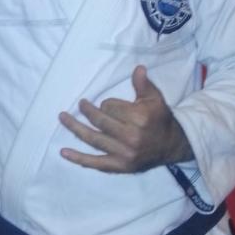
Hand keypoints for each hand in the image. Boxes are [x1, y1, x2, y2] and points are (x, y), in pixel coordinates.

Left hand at [59, 65, 192, 173]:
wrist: (172, 145)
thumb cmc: (159, 119)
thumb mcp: (155, 99)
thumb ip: (143, 84)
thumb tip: (138, 68)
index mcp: (140, 118)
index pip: (111, 107)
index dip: (107, 104)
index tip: (108, 104)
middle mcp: (131, 136)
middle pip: (100, 121)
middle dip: (88, 111)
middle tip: (81, 104)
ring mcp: (124, 153)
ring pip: (93, 139)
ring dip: (75, 128)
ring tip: (62, 118)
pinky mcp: (120, 166)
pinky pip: (95, 163)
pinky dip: (78, 158)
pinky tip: (64, 152)